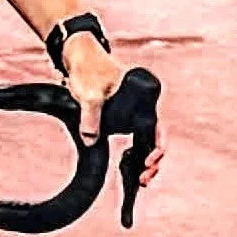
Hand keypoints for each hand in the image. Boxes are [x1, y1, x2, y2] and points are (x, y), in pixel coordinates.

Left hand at [62, 32, 163, 188]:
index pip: (158, 130)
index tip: (148, 162)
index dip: (158, 149)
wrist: (77, 55)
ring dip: (143, 163)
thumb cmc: (88, 69)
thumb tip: (90, 141)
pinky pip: (131, 142)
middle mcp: (140, 110)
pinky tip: (126, 169)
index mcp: (141, 102)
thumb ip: (90, 117)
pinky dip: (131, 157)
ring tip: (139, 181)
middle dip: (152, 163)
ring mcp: (129, 116)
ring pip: (143, 144)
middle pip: (153, 141)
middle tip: (143, 180)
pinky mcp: (117, 120)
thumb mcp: (89, 93)